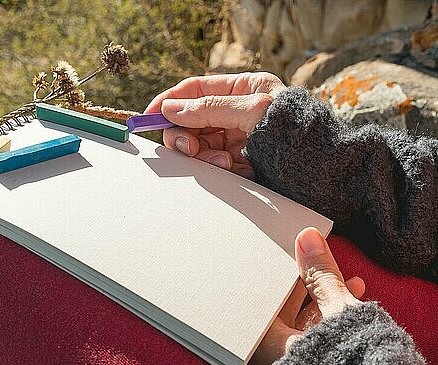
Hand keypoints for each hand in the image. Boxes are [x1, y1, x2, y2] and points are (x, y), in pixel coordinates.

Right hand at [144, 73, 285, 178]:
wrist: (323, 169)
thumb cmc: (296, 131)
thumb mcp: (252, 110)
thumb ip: (209, 109)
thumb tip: (170, 108)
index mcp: (241, 89)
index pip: (193, 90)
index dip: (168, 101)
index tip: (147, 117)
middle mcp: (235, 111)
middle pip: (190, 121)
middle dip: (186, 136)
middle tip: (190, 149)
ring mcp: (235, 137)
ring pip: (199, 145)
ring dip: (204, 156)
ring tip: (226, 164)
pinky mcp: (238, 161)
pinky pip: (212, 163)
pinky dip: (217, 168)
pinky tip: (235, 170)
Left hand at [249, 227, 365, 364]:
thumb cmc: (347, 360)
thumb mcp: (337, 311)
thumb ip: (321, 275)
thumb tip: (307, 238)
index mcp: (266, 344)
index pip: (263, 300)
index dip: (277, 276)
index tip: (288, 258)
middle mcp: (275, 356)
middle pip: (284, 309)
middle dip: (305, 284)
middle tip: (316, 264)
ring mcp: (295, 362)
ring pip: (304, 321)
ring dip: (324, 297)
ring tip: (347, 279)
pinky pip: (317, 334)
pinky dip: (331, 315)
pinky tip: (354, 294)